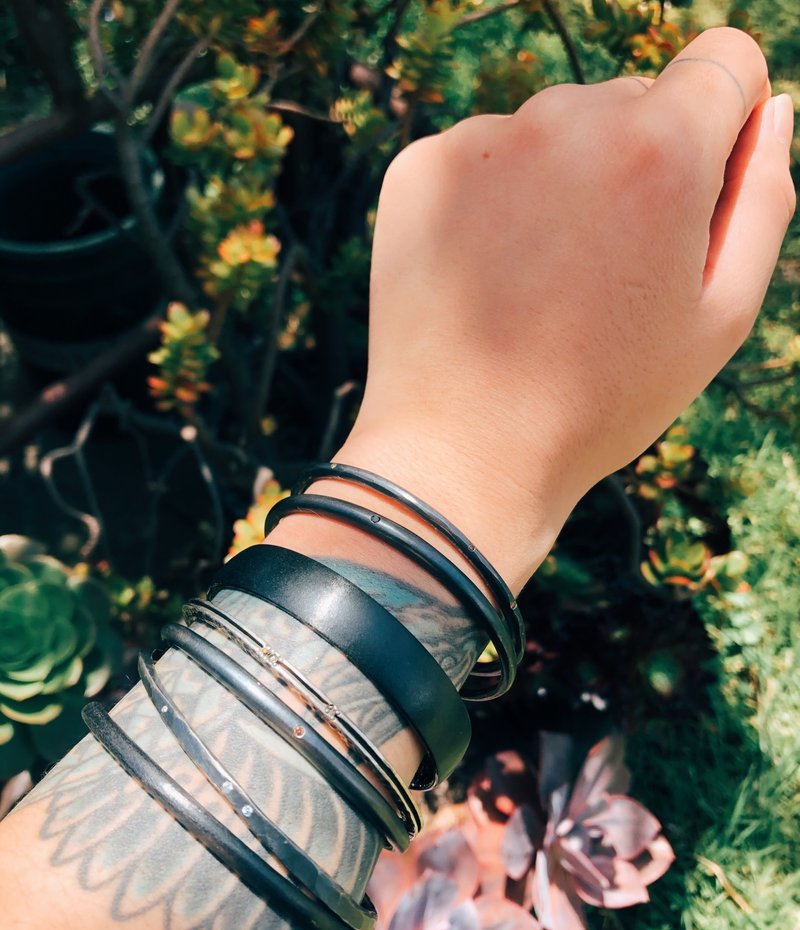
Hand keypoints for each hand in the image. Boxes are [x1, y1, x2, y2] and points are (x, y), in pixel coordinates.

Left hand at [332, 27, 793, 591]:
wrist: (464, 451)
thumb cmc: (603, 399)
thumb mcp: (718, 317)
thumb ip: (763, 197)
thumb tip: (772, 106)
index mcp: (660, 149)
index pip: (724, 59)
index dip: (727, 121)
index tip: (699, 187)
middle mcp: (566, 120)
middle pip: (634, 99)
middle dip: (640, 163)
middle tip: (609, 273)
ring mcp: (481, 141)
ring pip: (554, 130)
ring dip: (563, 182)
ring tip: (543, 285)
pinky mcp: (419, 169)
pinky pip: (483, 158)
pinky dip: (494, 201)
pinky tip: (489, 278)